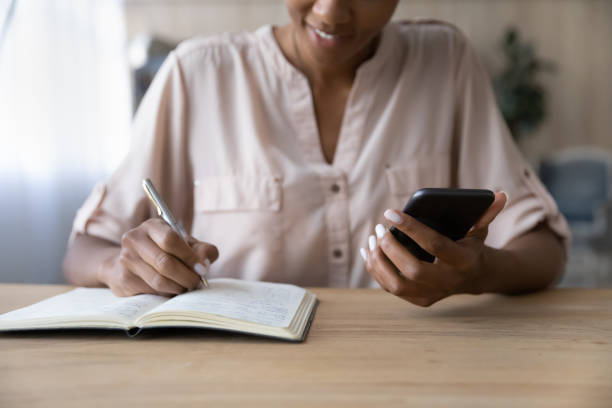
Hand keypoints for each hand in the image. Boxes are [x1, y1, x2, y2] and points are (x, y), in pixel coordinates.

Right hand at [100, 218, 218, 296]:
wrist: (131, 262)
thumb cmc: (165, 251)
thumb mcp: (185, 245)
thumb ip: (202, 250)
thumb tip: (204, 263)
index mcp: (151, 226)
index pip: (170, 239)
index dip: (189, 256)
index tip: (202, 268)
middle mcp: (134, 239)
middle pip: (164, 262)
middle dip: (186, 276)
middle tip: (197, 282)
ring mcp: (126, 260)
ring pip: (158, 280)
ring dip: (178, 287)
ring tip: (186, 287)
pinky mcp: (123, 279)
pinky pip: (151, 292)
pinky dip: (167, 294)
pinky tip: (172, 290)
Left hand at [362, 192, 506, 306]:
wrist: (474, 276)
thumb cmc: (471, 245)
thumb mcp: (479, 229)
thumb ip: (486, 212)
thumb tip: (501, 195)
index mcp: (464, 261)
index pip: (434, 244)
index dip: (411, 227)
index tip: (390, 212)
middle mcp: (448, 282)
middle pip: (412, 269)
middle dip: (391, 247)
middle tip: (380, 228)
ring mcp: (433, 295)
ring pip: (396, 284)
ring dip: (379, 260)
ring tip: (372, 238)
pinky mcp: (420, 300)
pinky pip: (391, 288)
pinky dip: (376, 270)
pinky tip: (368, 252)